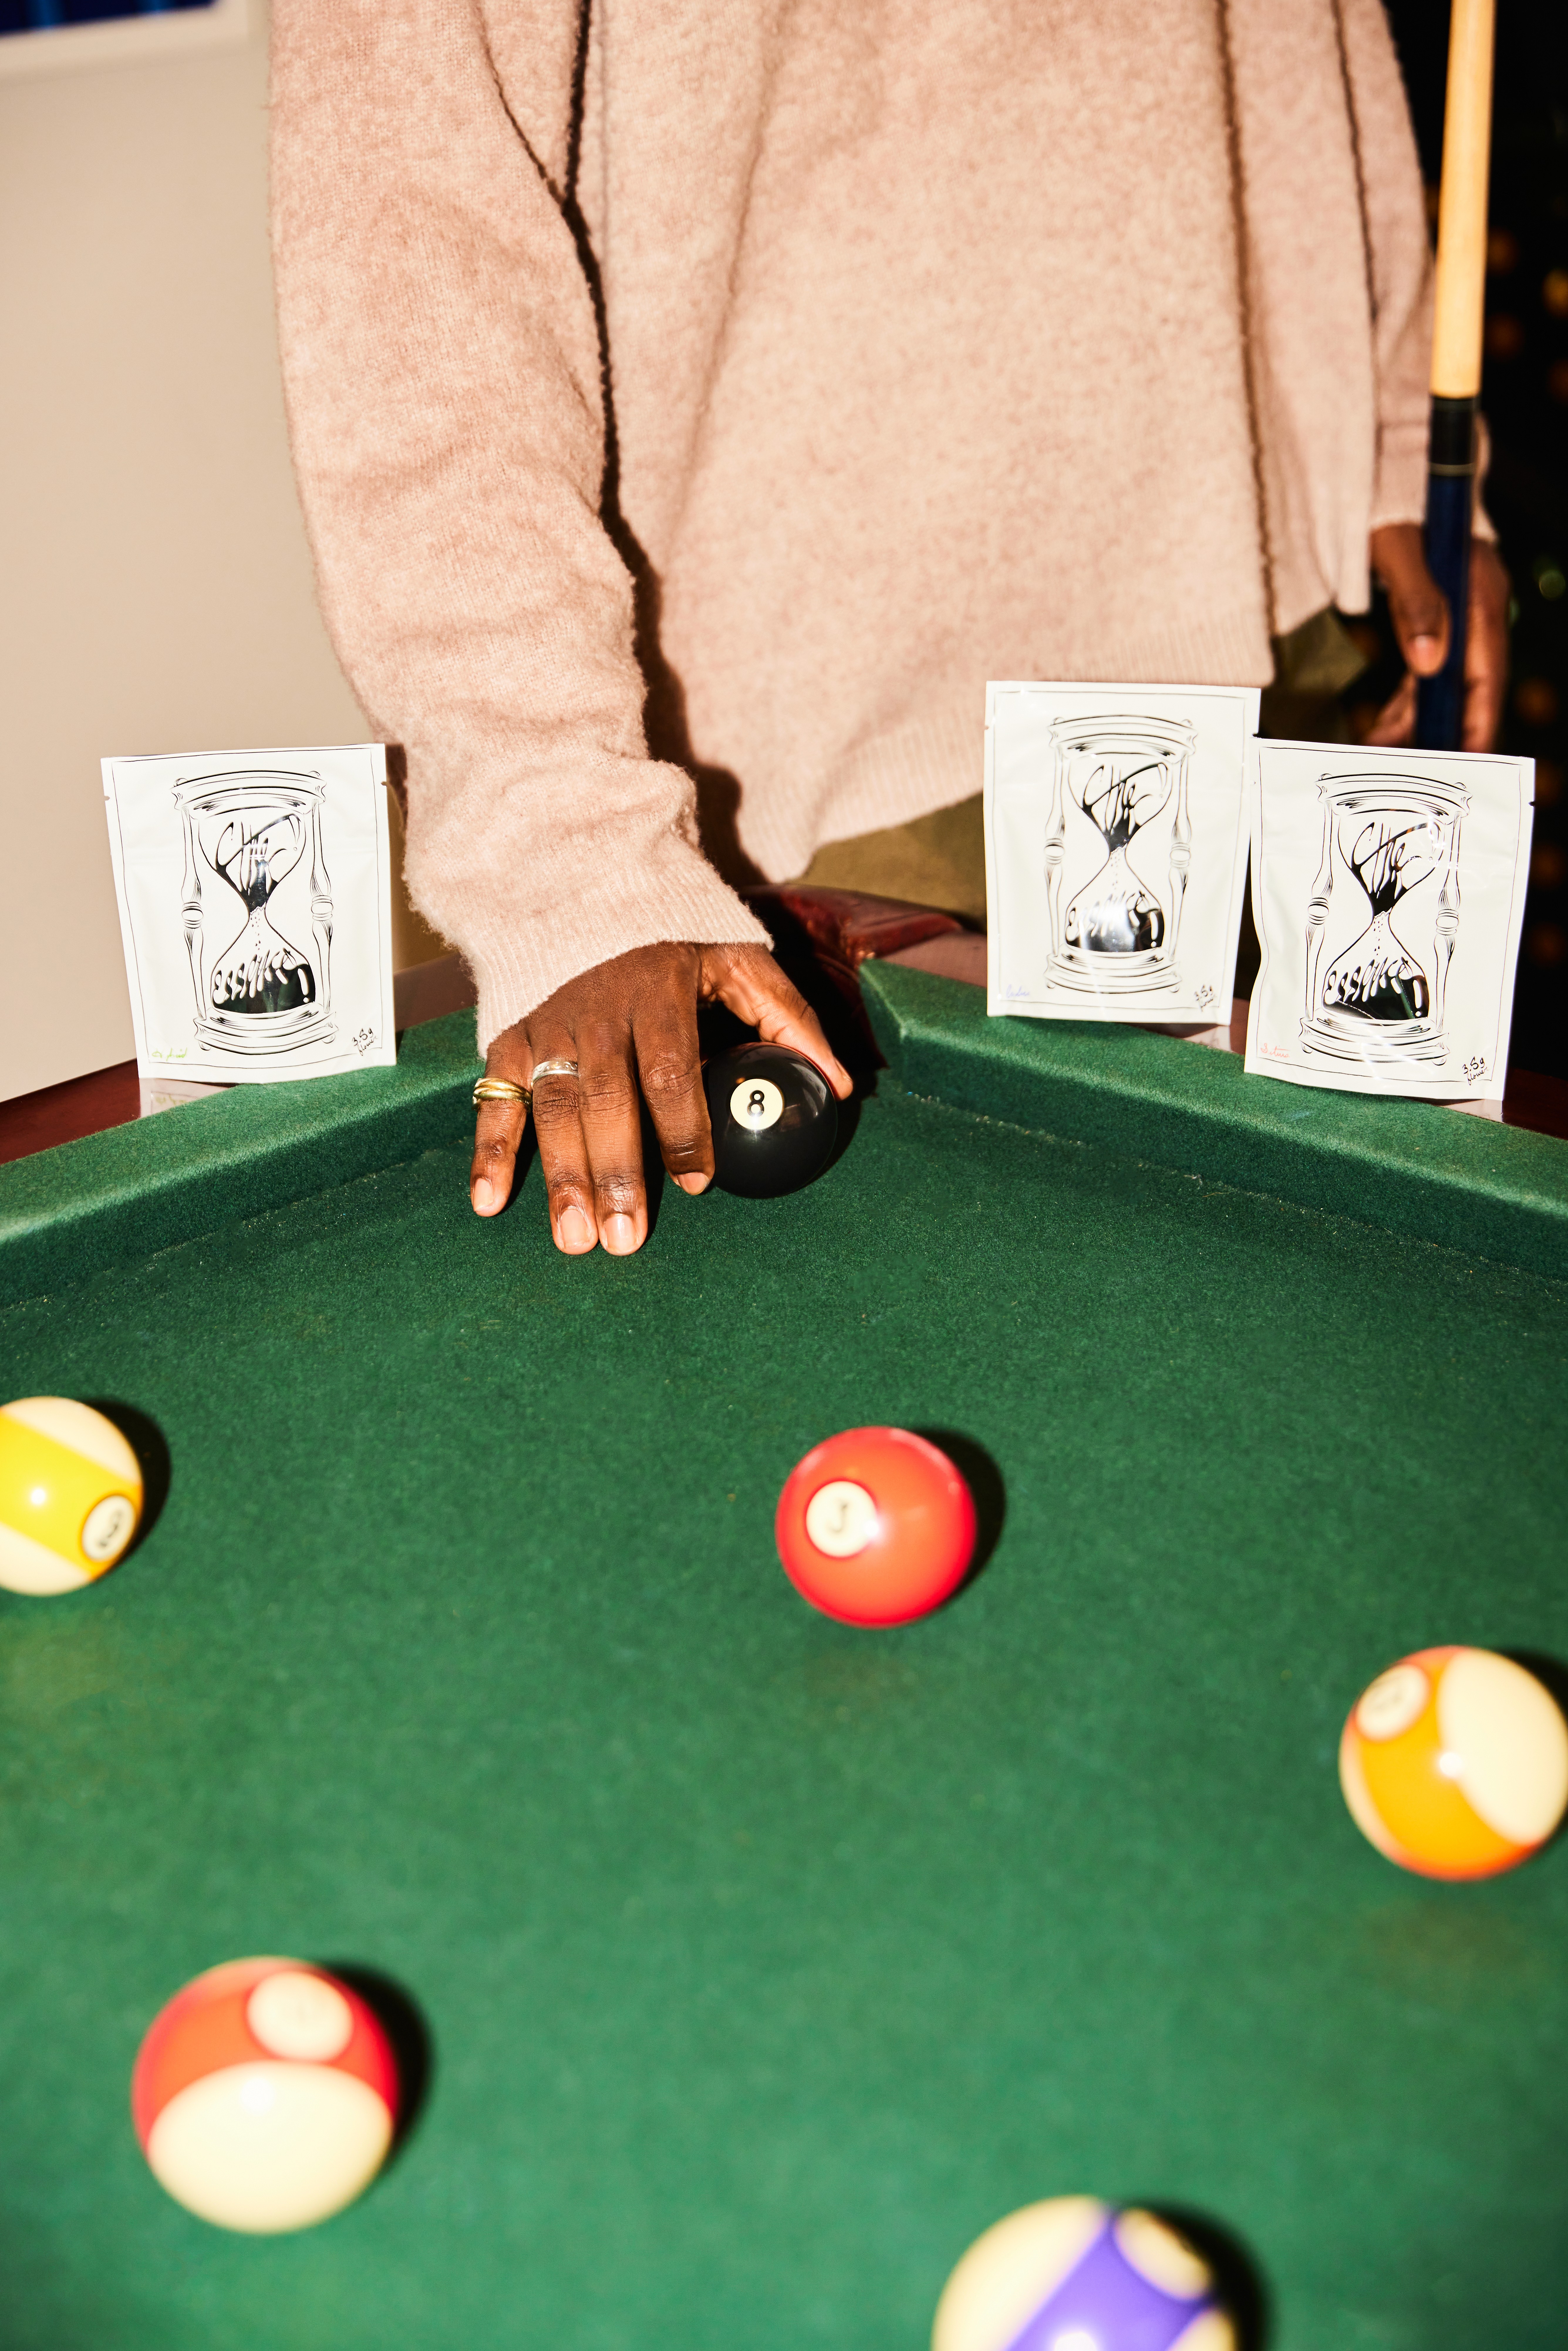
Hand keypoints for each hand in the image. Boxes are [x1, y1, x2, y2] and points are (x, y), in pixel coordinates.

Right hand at [470, 942, 852, 1253]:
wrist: (588, 891)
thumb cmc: (678, 941)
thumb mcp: (739, 960)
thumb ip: (787, 1018)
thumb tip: (839, 1085)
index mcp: (659, 993)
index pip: (670, 1069)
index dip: (683, 1128)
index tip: (696, 1183)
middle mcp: (598, 1012)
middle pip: (606, 1099)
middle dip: (615, 1172)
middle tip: (623, 1239)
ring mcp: (549, 1026)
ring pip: (552, 1107)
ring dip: (561, 1176)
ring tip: (573, 1239)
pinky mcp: (510, 1036)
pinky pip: (497, 1096)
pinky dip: (489, 1150)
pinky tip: (488, 1202)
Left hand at [1365, 522, 1509, 751]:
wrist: (1390, 472)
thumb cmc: (1393, 504)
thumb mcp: (1397, 550)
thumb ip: (1416, 603)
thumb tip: (1428, 664)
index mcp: (1479, 591)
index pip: (1487, 670)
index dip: (1479, 718)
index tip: (1470, 758)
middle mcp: (1478, 606)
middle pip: (1470, 682)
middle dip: (1444, 728)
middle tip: (1418, 770)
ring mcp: (1461, 613)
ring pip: (1446, 680)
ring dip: (1418, 718)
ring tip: (1385, 751)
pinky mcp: (1441, 615)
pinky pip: (1429, 668)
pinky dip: (1410, 698)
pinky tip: (1386, 726)